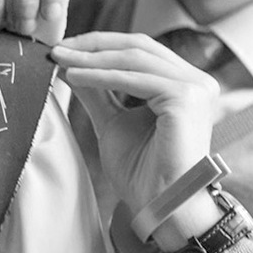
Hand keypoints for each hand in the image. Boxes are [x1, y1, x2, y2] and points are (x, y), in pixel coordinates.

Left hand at [52, 32, 221, 249]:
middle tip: (57, 49)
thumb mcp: (112, 121)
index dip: (99, 45)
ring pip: (133, 59)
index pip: (138, 50)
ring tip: (59, 61)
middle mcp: (196, 81)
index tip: (63, 49)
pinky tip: (73, 77)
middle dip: (93, 45)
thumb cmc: (142, 173)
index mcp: (183, 83)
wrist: (162, 208)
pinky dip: (100, 76)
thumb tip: (68, 64)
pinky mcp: (186, 98)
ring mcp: (195, 87)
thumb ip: (96, 91)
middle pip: (137, 46)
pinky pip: (134, 79)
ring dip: (91, 58)